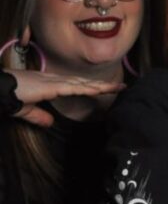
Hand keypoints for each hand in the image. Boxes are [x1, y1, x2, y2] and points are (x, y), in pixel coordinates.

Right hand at [7, 69, 125, 127]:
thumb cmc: (9, 96)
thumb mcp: (27, 110)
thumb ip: (39, 116)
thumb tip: (50, 123)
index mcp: (50, 84)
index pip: (76, 85)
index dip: (92, 86)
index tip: (107, 88)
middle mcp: (55, 80)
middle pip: (84, 82)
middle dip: (102, 85)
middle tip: (121, 86)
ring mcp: (54, 81)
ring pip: (82, 83)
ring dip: (100, 86)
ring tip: (117, 87)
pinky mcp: (51, 85)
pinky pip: (73, 87)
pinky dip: (86, 88)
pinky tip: (98, 90)